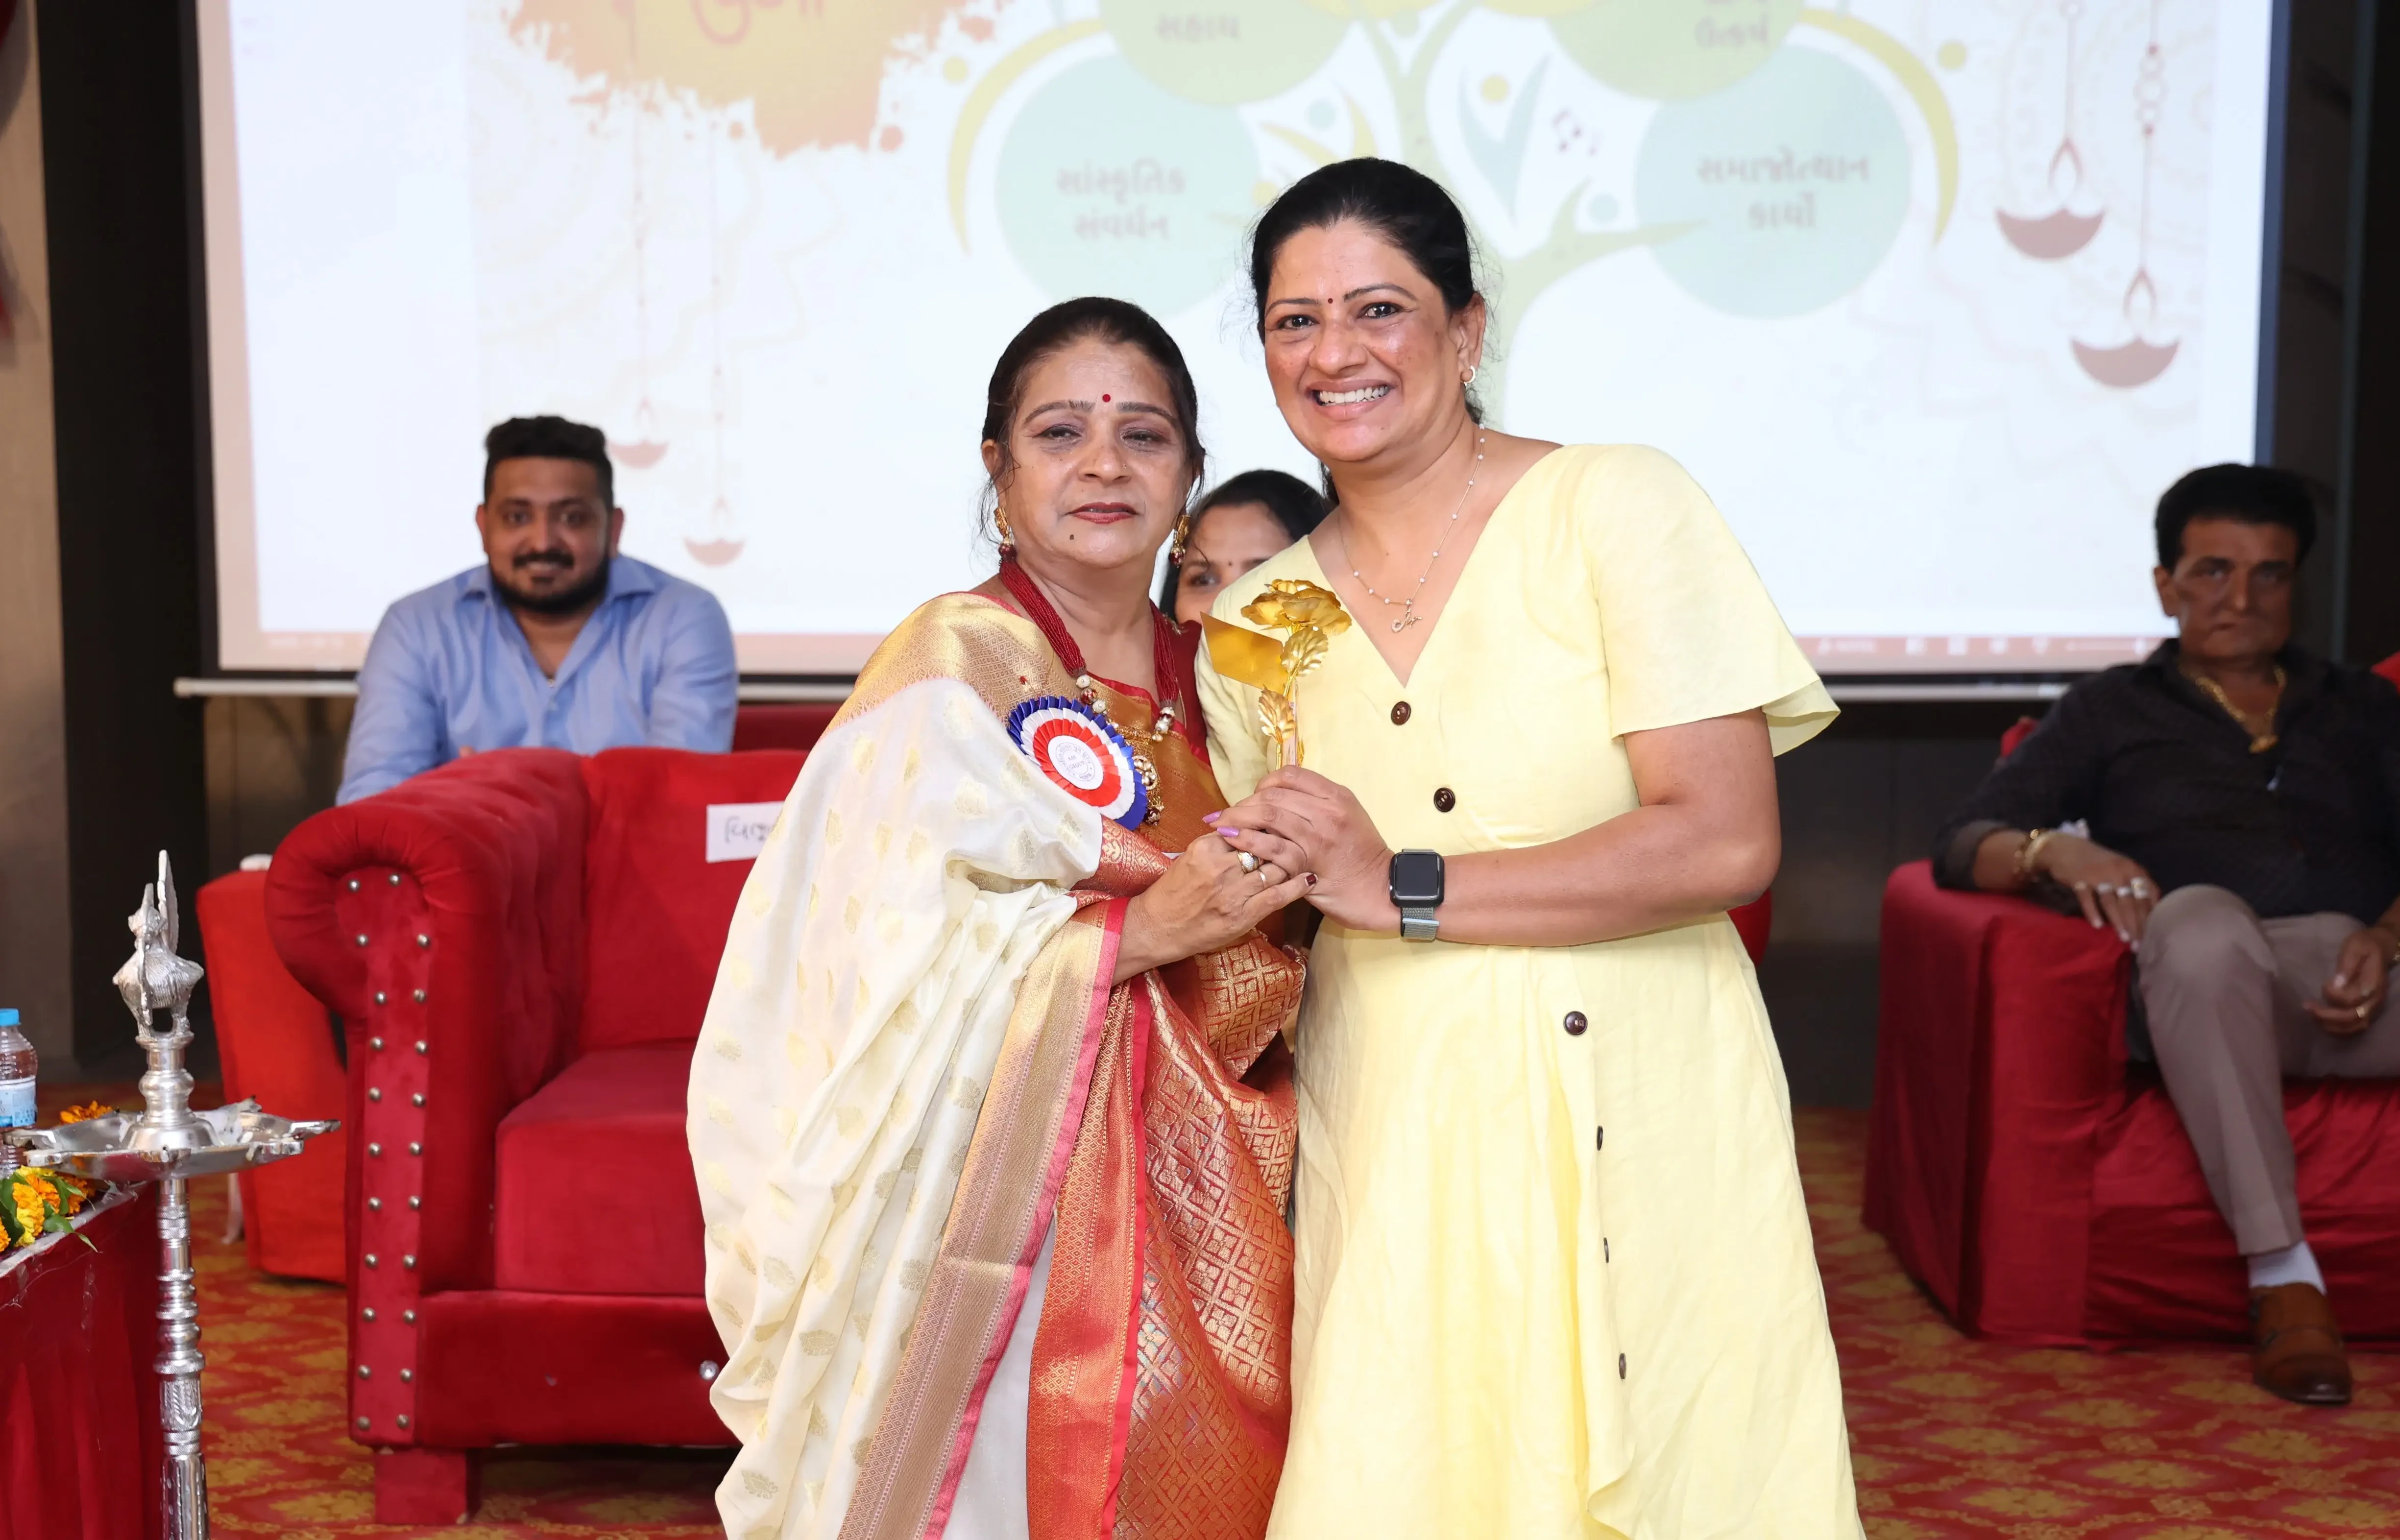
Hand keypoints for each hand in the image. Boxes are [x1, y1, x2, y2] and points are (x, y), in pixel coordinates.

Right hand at [1115, 832, 1311, 982]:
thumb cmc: (1174, 891)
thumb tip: (1251, 825)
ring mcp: (1231, 893)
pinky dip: (1298, 886)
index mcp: (1205, 847)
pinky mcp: (1242, 916)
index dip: (1265, 824)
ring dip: (1293, 861)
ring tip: (1307, 856)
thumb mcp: (1191, 856)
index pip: (1246, 826)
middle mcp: (1219, 867)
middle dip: (1283, 840)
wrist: (1158, 927)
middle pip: (1264, 844)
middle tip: (1299, 836)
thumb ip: (1219, 842)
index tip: (1279, 823)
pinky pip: (1278, 896)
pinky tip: (1310, 878)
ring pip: (1275, 867)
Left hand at [1209, 767, 1397, 932]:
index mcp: (1336, 796)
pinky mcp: (1309, 863)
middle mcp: (1328, 811)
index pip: (1291, 775)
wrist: (1382, 890)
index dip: (1265, 783)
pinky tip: (1231, 842)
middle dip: (1244, 803)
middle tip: (1227, 815)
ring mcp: (1319, 836)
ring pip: (1269, 814)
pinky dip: (1246, 841)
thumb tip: (1276, 801)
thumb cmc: (1361, 855)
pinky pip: (1271, 846)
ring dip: (1238, 819)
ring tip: (1220, 826)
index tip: (1253, 797)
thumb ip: (1316, 806)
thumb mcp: (1346, 818)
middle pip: (1274, 794)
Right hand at [2031, 834, 2158, 943]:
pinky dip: (2093, 912)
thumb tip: (2151, 911)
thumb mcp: (2122, 868)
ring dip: (2119, 922)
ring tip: (2123, 939)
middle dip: (2136, 925)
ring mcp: (2098, 875)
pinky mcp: (2079, 879)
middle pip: (2131, 902)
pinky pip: (2087, 898)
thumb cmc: (2097, 862)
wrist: (2064, 848)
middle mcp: (2118, 871)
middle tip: (2138, 945)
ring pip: (2112, 902)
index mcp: (2132, 869)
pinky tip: (2097, 925)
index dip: (2150, 917)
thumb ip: (2136, 885)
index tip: (2152, 935)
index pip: (2147, 895)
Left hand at [2311, 926, 2393, 1035]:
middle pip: (2352, 1018)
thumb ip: (2346, 966)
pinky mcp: (2367, 1011)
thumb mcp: (2354, 948)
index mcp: (2373, 984)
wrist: (2380, 948)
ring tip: (2312, 1016)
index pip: (2352, 999)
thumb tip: (2336, 983)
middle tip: (2307, 1007)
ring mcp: (2373, 1008)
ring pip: (2354, 1027)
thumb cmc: (2364, 946)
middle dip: (2327, 1016)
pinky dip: (2337, 1029)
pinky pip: (2354, 1028)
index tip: (2324, 984)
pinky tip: (2321, 1023)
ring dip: (2331, 1026)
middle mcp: (2375, 1000)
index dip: (2334, 996)